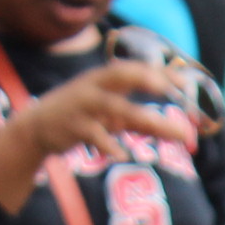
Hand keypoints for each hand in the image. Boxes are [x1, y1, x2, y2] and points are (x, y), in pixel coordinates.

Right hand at [14, 61, 194, 167]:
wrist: (38, 127)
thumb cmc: (87, 118)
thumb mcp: (116, 117)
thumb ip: (147, 123)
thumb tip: (184, 134)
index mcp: (107, 79)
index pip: (137, 69)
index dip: (160, 72)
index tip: (185, 81)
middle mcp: (96, 86)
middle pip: (122, 75)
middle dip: (144, 78)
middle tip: (166, 87)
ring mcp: (84, 105)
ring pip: (114, 107)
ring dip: (142, 117)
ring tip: (164, 127)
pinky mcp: (74, 126)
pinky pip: (94, 135)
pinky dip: (108, 145)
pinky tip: (122, 155)